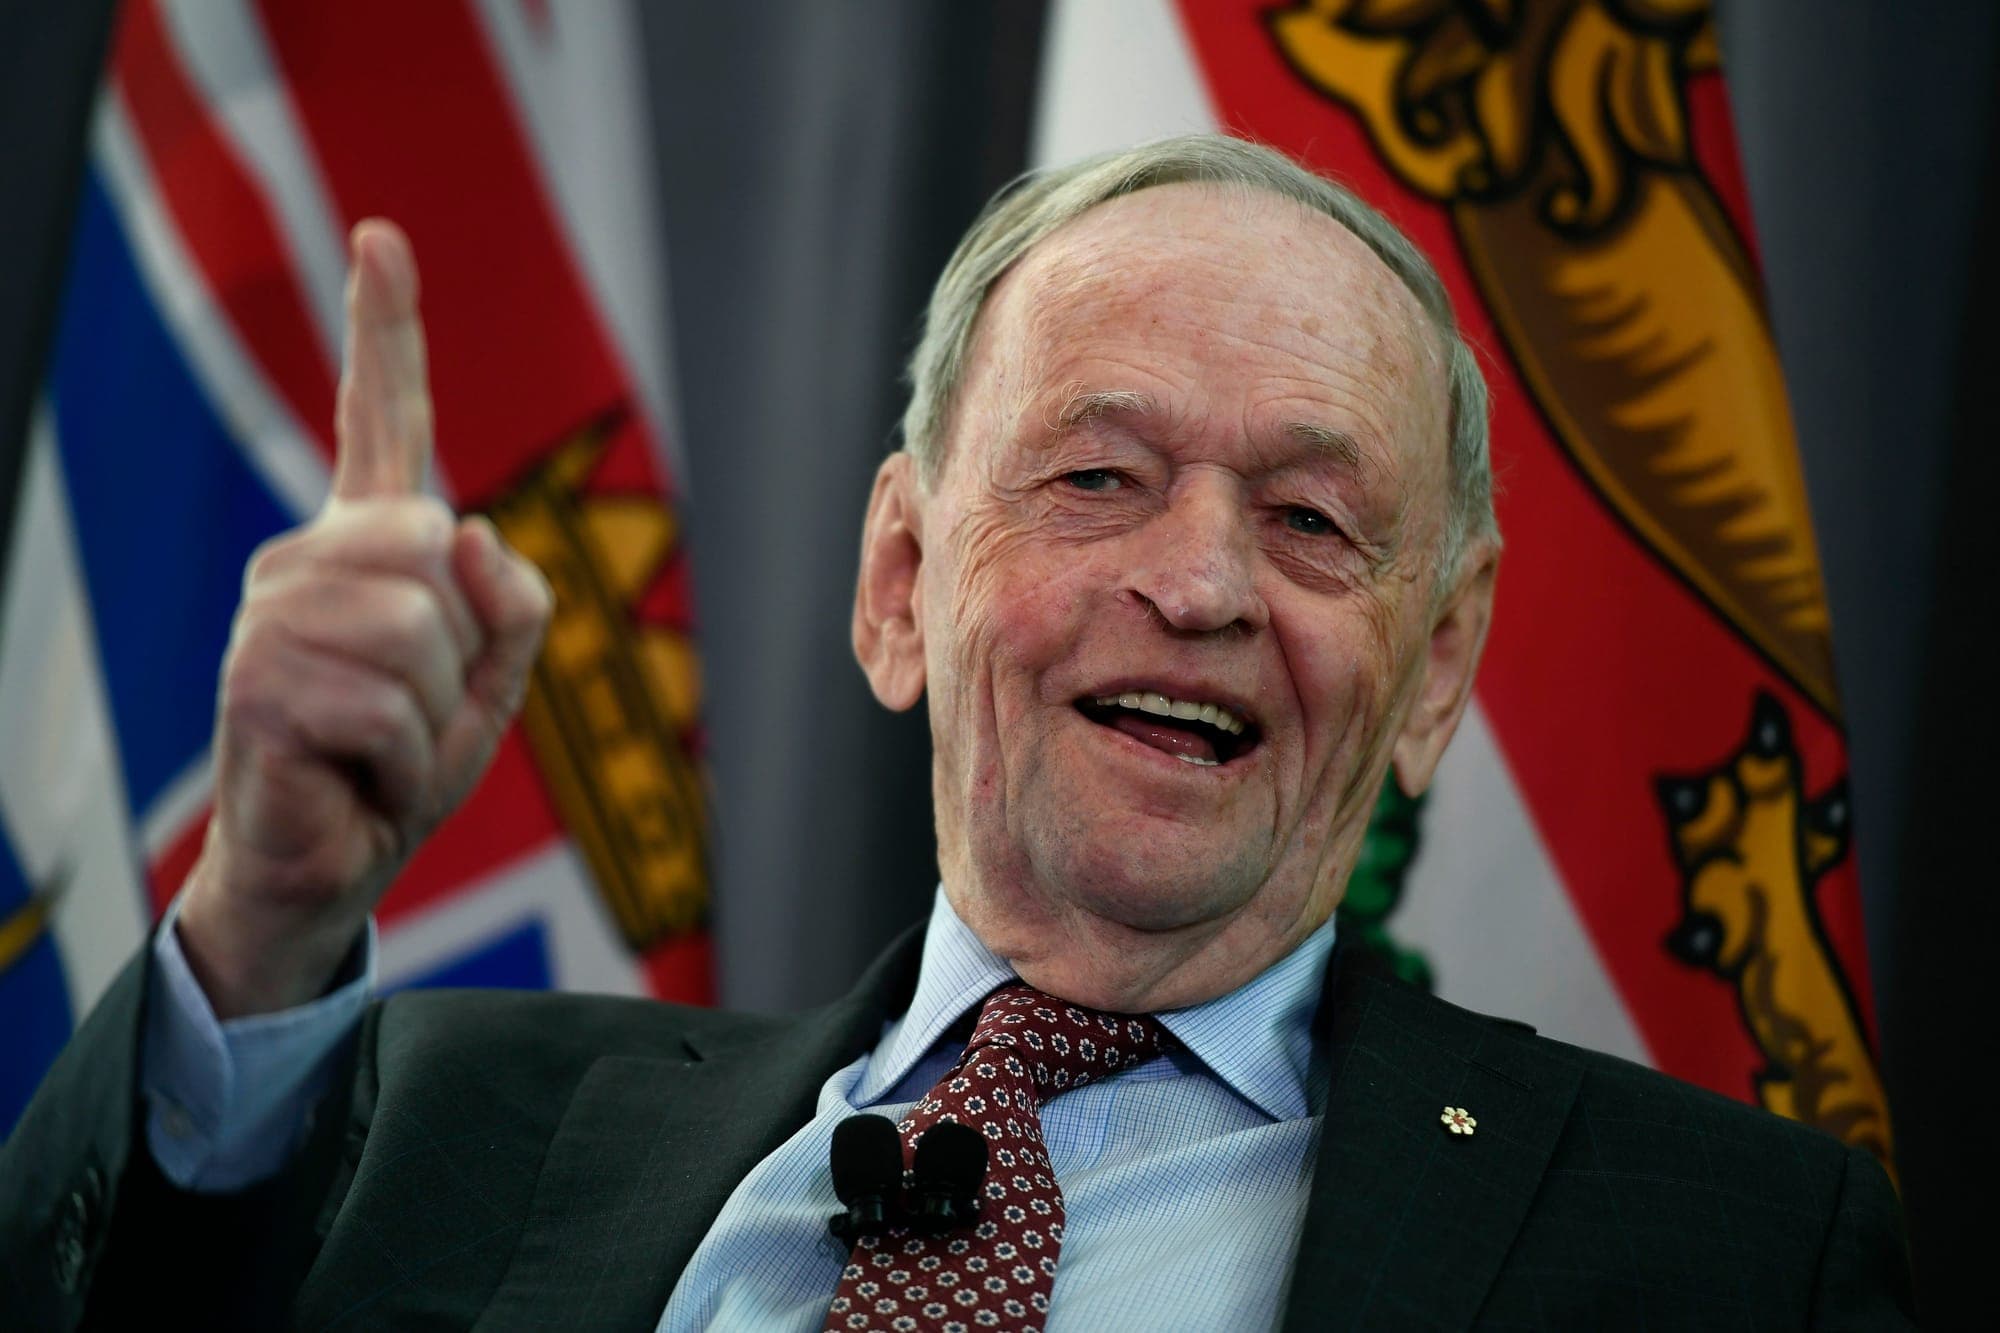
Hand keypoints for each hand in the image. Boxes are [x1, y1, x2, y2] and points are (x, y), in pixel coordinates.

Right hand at [175, 220, 551, 1018]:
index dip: (385, 331)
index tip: (381, 238)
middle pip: (434, 550)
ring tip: (385, 745)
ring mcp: (271, 618)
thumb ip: (512, 604)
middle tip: (416, 709)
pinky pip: (389, 704)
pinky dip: (407, 762)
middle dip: (462, 653)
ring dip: (435, 716)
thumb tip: (469, 532)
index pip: (382, 423)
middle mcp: (309, 561)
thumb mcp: (494, 682)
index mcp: (369, 547)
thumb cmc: (404, 765)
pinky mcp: (255, 685)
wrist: (332, 863)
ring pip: (418, 630)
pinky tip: (364, 777)